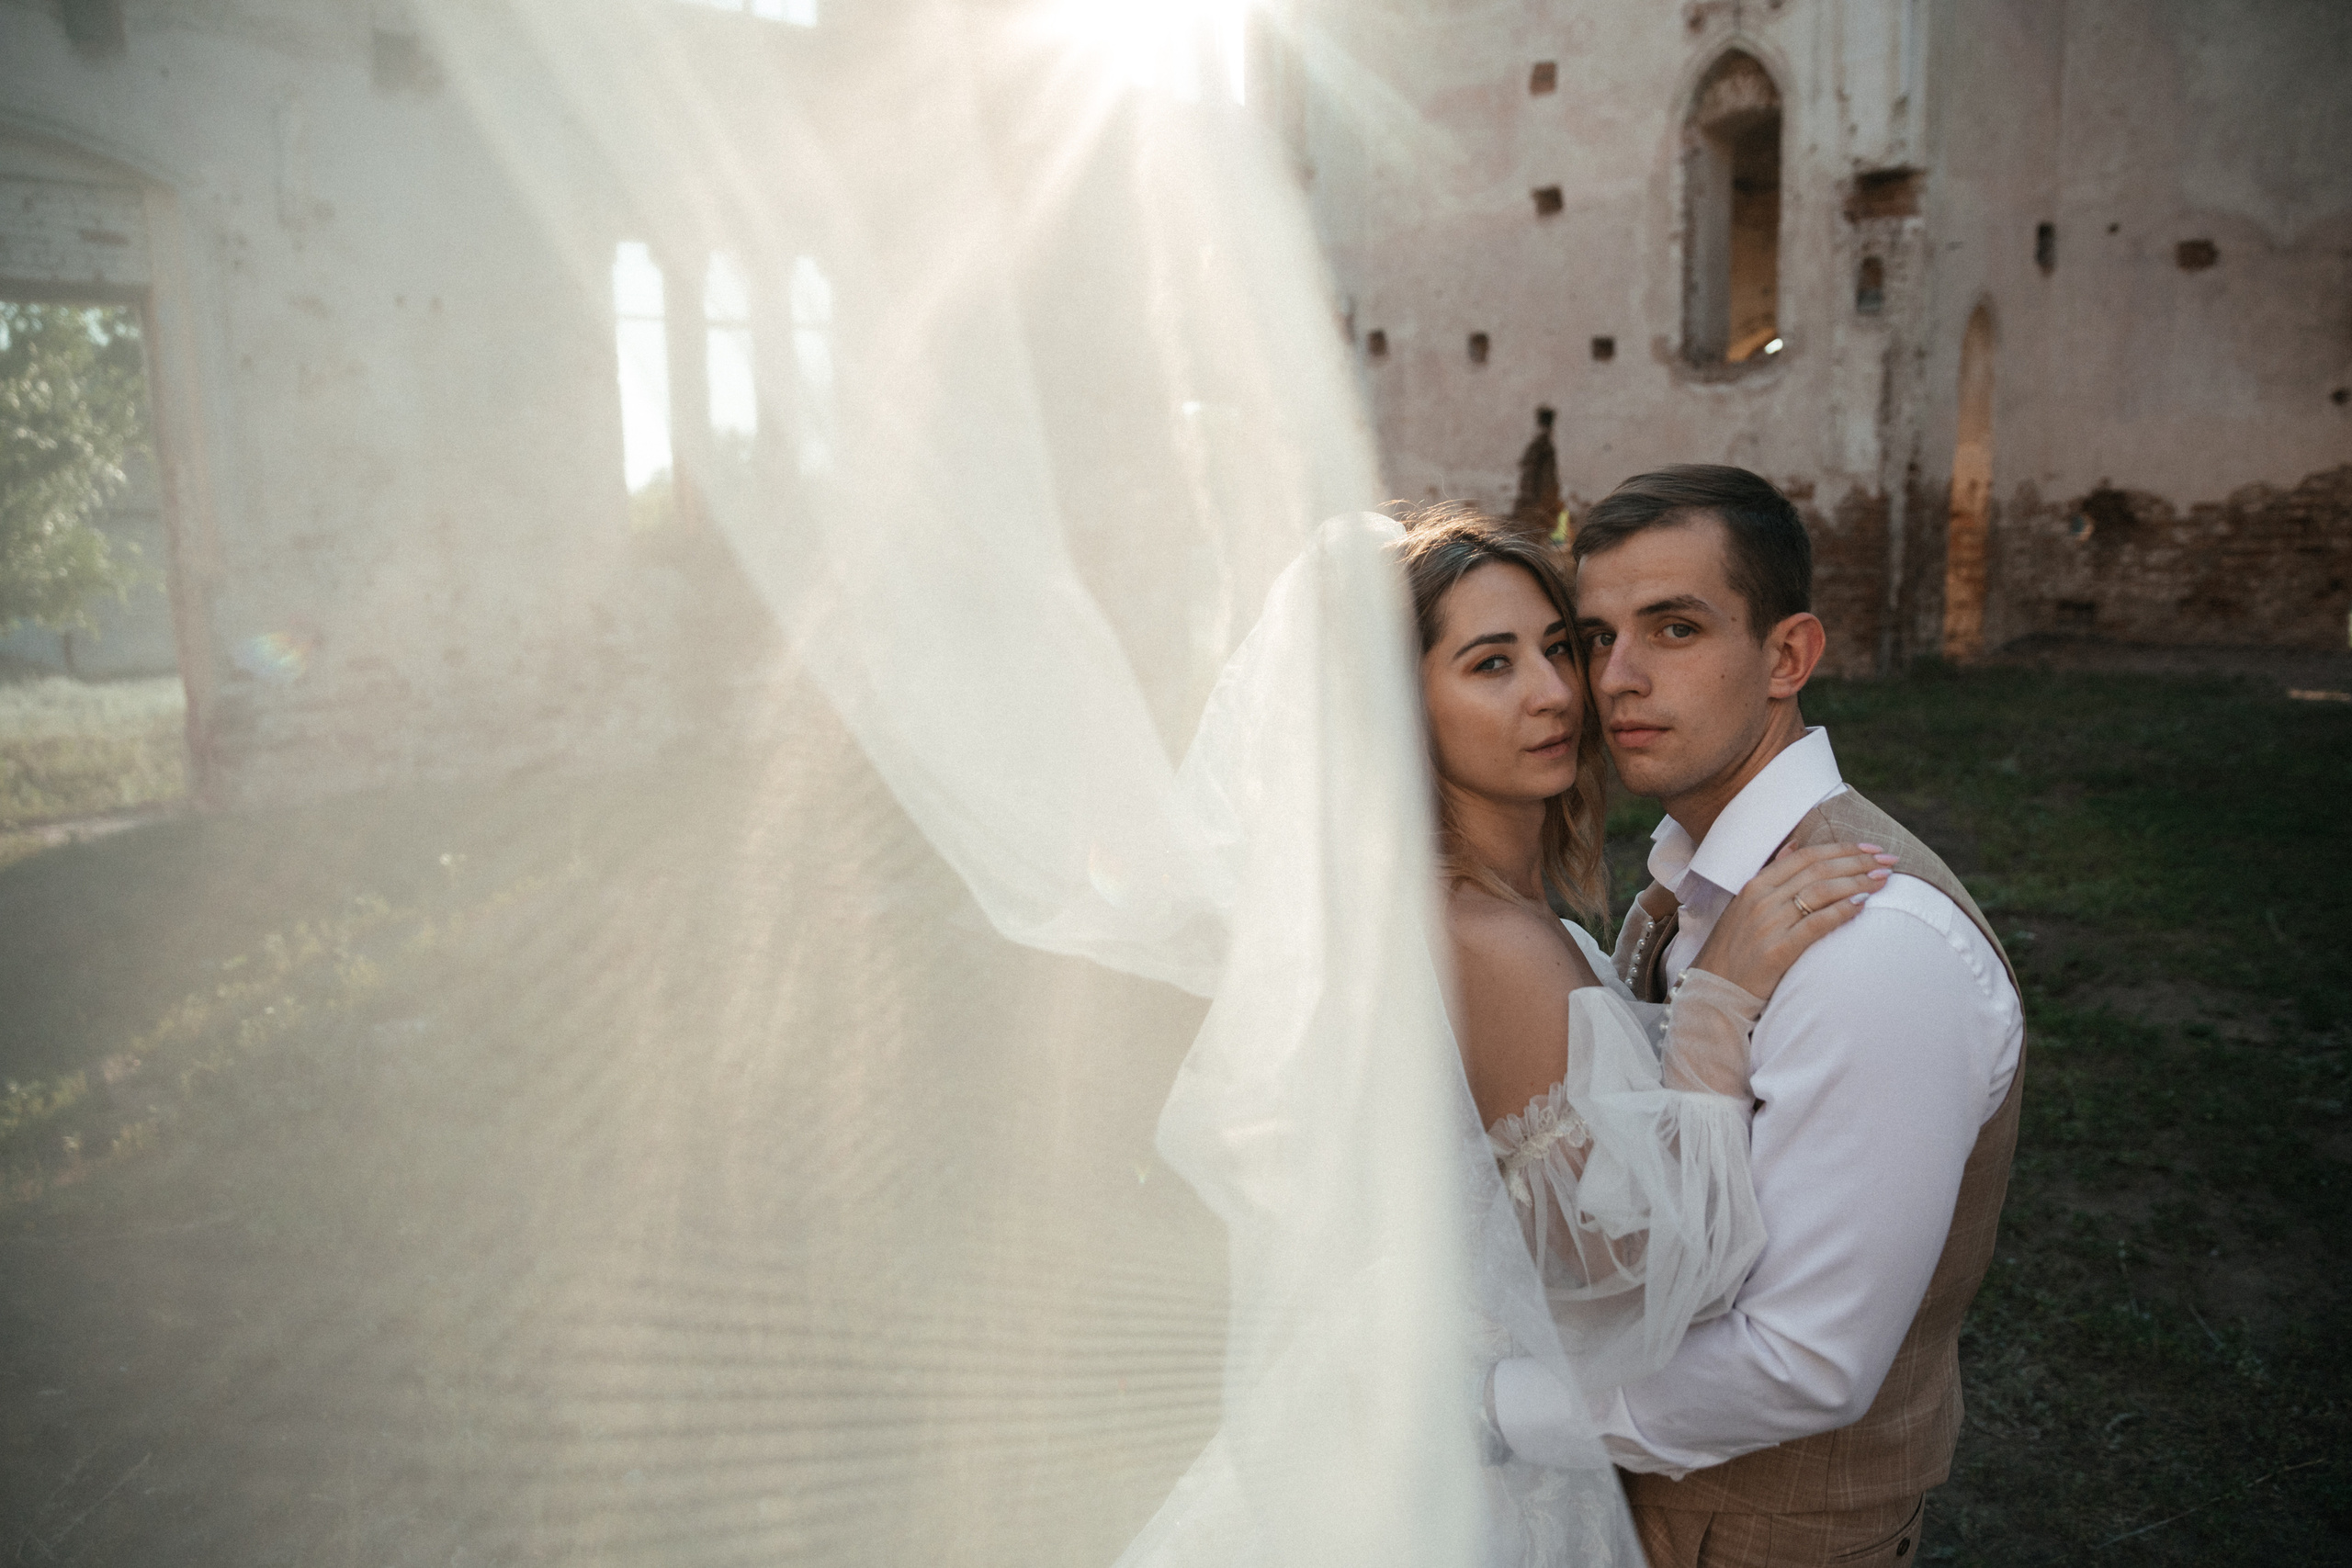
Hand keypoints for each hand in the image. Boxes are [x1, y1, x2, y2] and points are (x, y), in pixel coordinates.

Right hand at [1688, 842, 1896, 999]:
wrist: (1714, 989)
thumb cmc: (1736, 949)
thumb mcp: (1745, 905)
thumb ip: (1771, 874)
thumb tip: (1796, 844)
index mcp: (1755, 885)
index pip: (1806, 856)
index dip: (1841, 848)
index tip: (1870, 848)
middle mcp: (1761, 899)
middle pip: (1818, 869)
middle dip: (1858, 861)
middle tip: (1888, 861)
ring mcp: (1768, 924)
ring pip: (1821, 891)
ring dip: (1857, 882)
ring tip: (1883, 880)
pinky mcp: (1777, 950)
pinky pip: (1816, 923)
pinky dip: (1842, 910)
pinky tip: (1863, 904)